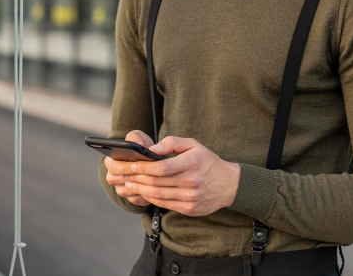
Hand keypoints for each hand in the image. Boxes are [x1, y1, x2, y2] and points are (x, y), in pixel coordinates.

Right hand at [103, 130, 154, 206]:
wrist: (148, 160)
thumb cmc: (142, 147)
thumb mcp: (139, 138)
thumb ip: (136, 137)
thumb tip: (138, 145)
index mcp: (110, 161)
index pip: (114, 166)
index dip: (126, 166)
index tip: (138, 163)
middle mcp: (112, 176)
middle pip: (120, 180)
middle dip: (135, 176)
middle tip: (149, 172)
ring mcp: (120, 189)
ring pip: (128, 191)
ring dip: (141, 185)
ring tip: (154, 180)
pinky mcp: (130, 198)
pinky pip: (136, 199)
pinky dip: (145, 194)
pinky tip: (155, 187)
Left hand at [122, 136, 240, 216]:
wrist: (230, 184)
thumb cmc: (208, 162)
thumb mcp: (194, 145)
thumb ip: (172, 142)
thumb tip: (152, 149)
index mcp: (191, 163)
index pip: (161, 168)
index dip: (143, 168)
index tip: (130, 165)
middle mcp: (191, 182)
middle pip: (156, 182)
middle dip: (136, 179)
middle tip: (123, 175)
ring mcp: (191, 197)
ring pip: (158, 195)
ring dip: (140, 190)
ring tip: (129, 185)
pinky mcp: (190, 209)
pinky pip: (165, 204)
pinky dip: (151, 199)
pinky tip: (143, 193)